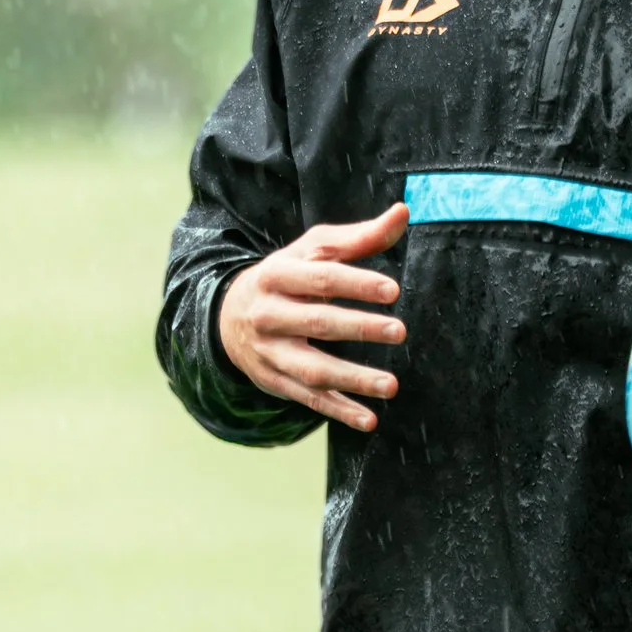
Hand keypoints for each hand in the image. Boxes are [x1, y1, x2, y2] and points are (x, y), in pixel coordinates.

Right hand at [217, 200, 407, 430]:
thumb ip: (360, 237)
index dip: (356, 283)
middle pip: (317, 322)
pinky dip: (339, 411)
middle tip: (400, 331)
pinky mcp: (275, 381)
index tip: (393, 290)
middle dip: (359, 327)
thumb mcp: (312, 250)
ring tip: (391, 386)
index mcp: (278, 275)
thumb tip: (403, 212)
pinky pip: (309, 399)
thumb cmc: (287, 277)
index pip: (321, 277)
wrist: (228, 316)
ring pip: (312, 368)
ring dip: (352, 379)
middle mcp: (269, 314)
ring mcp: (271, 352)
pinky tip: (369, 419)